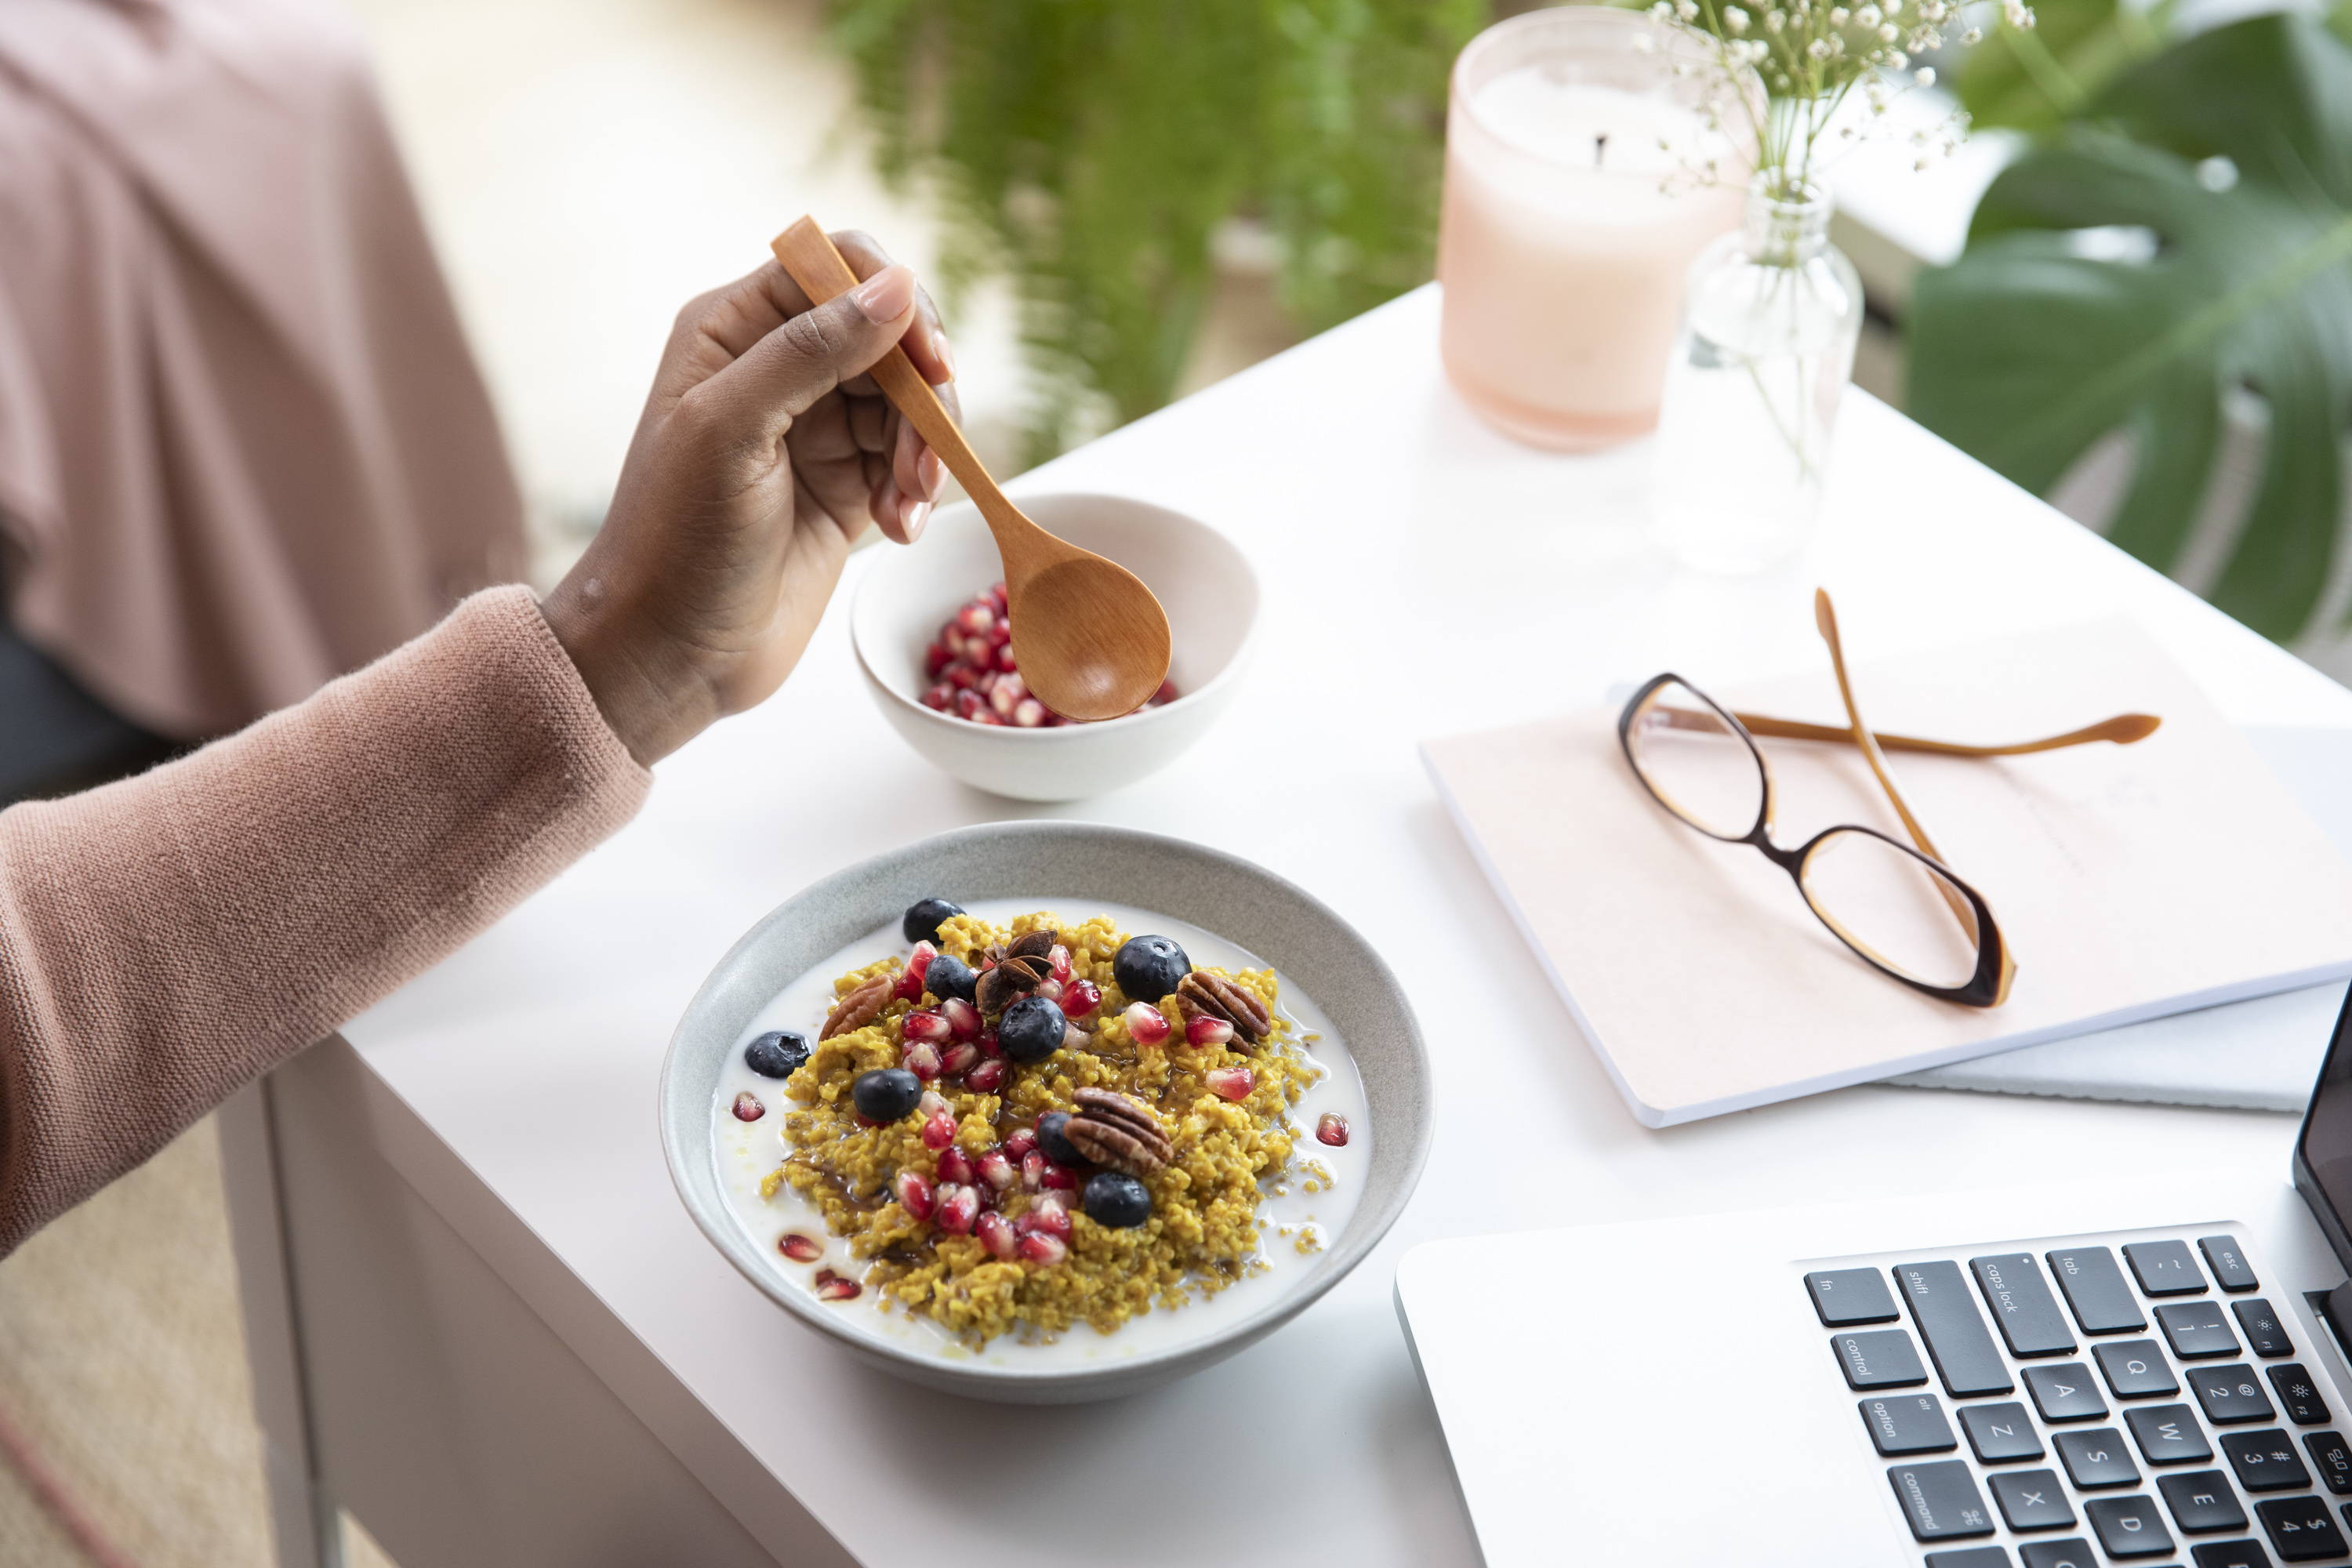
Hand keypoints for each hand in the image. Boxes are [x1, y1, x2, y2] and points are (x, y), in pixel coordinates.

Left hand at [541, 232, 955, 763]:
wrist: (670, 655)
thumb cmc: (675, 539)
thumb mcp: (733, 430)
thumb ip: (810, 351)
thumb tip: (900, 287)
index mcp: (736, 329)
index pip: (836, 265)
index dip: (894, 300)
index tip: (930, 361)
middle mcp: (779, 366)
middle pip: (890, 333)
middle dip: (923, 390)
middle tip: (928, 454)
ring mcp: (818, 427)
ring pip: (912, 400)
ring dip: (927, 449)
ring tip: (910, 505)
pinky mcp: (848, 484)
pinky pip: (911, 459)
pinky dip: (919, 489)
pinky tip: (901, 528)